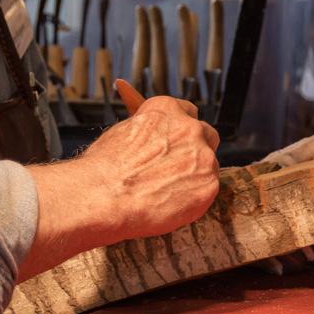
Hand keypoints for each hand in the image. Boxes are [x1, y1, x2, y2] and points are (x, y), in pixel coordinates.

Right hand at [81, 95, 220, 240]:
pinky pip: (208, 189)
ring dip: (195, 175)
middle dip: (196, 148)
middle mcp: (189, 126)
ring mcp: (203, 155)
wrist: (104, 196)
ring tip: (168, 192)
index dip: (181, 129)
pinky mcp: (209, 184)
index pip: (188, 111)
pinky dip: (194, 198)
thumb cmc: (104, 168)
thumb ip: (148, 131)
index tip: (176, 141)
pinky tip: (172, 204)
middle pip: (206, 134)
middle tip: (178, 168)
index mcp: (166, 109)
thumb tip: (152, 135)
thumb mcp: (123, 132)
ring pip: (209, 164)